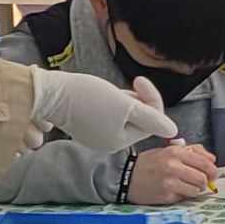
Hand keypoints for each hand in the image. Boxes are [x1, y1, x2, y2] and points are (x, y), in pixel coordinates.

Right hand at [29, 68, 177, 153]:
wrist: (50, 93)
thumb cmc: (87, 97)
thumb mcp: (125, 105)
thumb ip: (151, 118)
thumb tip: (174, 131)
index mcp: (120, 141)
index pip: (150, 122)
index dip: (150, 100)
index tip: (139, 81)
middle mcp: (108, 142)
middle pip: (137, 119)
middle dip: (136, 100)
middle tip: (127, 85)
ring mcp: (95, 134)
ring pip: (122, 114)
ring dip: (123, 99)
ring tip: (110, 90)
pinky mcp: (85, 124)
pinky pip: (107, 113)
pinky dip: (109, 101)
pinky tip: (98, 93)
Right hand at [126, 143, 217, 205]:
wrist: (126, 176)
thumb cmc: (150, 163)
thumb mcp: (170, 151)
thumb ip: (193, 152)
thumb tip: (213, 160)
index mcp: (176, 152)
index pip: (205, 163)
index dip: (212, 171)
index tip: (212, 175)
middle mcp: (173, 166)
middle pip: (203, 178)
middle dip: (204, 182)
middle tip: (199, 182)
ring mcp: (169, 183)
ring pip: (196, 190)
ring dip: (194, 189)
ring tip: (185, 186)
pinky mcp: (166, 196)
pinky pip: (185, 198)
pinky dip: (183, 195)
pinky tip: (174, 191)